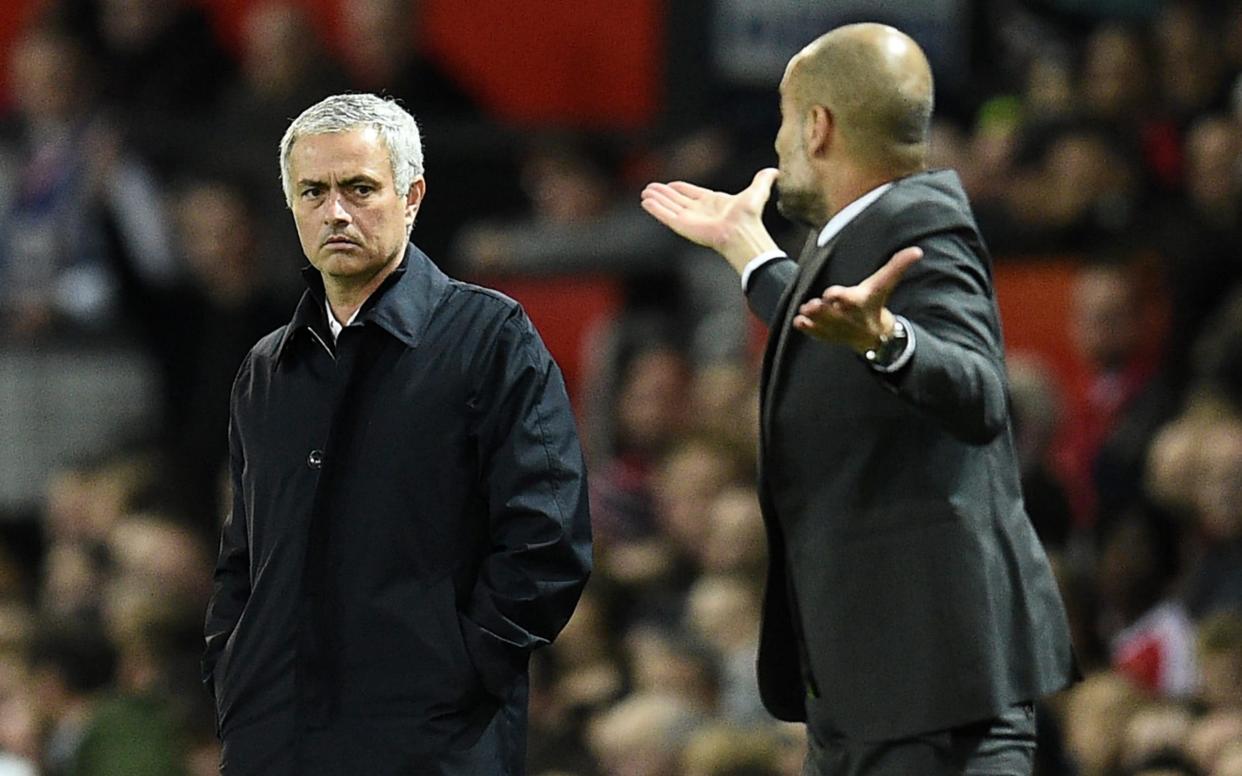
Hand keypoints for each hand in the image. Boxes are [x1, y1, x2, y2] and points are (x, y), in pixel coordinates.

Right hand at [640, 168, 780, 273]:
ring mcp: (689, 218)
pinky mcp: (682, 225)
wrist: (742, 232)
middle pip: (676, 200)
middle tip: (650, 187)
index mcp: (712, 202)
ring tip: (645, 193)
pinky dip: (655, 208)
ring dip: (656, 200)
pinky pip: (665, 215)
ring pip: (668, 207)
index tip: (670, 185)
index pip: (691, 194)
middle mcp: (699, 211)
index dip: (680, 189)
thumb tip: (775, 171)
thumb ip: (763, 181)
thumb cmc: (750, 216)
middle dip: (663, 194)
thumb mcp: (757, 192)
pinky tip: (646, 201)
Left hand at [793, 246, 922, 352]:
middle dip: (823, 310)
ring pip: (823, 323)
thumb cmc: (875, 303)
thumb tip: (918, 251)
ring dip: (814, 318)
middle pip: (834, 313)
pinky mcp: (827, 334)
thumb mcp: (884, 284)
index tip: (832, 293)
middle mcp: (847, 317)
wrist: (874, 336)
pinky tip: (798, 322)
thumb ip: (897, 266)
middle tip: (812, 305)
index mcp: (859, 302)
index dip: (841, 297)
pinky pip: (816, 333)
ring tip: (804, 312)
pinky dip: (807, 328)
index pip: (850, 299)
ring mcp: (836, 327)